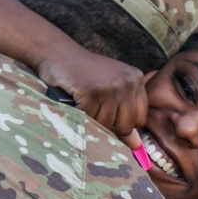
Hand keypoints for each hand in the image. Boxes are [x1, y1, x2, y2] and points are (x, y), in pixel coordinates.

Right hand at [31, 43, 148, 150]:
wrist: (57, 53)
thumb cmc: (84, 74)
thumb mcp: (110, 89)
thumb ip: (124, 113)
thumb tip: (137, 145)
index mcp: (136, 79)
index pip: (140, 119)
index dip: (123, 123)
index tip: (109, 114)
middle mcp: (127, 81)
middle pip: (126, 126)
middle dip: (108, 125)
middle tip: (94, 107)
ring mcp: (110, 86)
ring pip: (106, 125)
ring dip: (91, 119)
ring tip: (84, 101)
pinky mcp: (91, 92)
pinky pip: (89, 120)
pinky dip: (79, 115)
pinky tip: (75, 100)